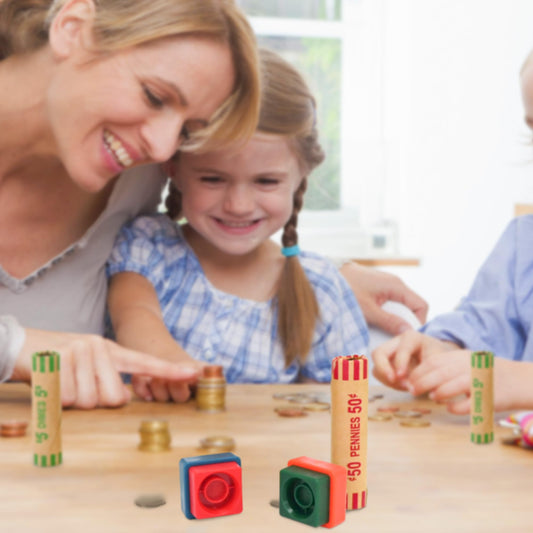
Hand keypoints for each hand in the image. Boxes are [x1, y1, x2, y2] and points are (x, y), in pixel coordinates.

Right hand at [12, 329, 199, 408]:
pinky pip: (65, 399)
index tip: (195, 373)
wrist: (21, 344)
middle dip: (97, 401)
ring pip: (89, 401)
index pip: (145, 362)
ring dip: (73, 400)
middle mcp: (98, 348)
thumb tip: (124, 398)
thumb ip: (109, 378)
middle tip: (79, 385)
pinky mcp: (57, 361)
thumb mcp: (89, 363)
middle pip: (114, 397)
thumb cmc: (60, 360)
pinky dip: (55, 399)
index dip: (170, 370)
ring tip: (63, 381)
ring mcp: (78, 353)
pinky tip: (50, 381)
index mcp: (110, 349)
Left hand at [340, 262, 427, 334]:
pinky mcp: (377, 287)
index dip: (418, 322)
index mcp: (396, 286)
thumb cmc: (347, 290)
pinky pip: (388, 302)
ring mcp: (386, 284)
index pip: (421, 305)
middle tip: (393, 336)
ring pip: (399, 305)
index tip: (408, 336)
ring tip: (382, 329)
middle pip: (410, 306)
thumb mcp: (368, 311)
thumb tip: (408, 333)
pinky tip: (374, 320)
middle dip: (404, 322)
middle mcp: (394, 283)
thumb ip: (389, 322)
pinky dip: (385, 312)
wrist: (328, 276)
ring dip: (393, 318)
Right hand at [372, 330, 456, 388]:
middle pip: (378, 353)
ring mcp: (388, 353)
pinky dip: (388, 382)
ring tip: (404, 386)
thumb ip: (428, 370)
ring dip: (386, 378)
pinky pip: (379, 374)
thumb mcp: (439, 359)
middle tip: (393, 380)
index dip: (400, 362)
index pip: (401, 348)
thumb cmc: (438, 356)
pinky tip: (402, 385)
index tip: (401, 376)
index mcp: (411, 337)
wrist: (437, 357)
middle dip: (383, 368)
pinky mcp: (385, 364)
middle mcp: (395, 342)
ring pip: (376, 366)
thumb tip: (416, 386)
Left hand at [406, 351, 532, 413]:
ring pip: (454, 385)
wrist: (520, 380)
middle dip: (422, 382)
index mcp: (462, 357)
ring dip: (438, 392)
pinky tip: (449, 407)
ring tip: (432, 397)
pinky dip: (455, 407)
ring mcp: (481, 381)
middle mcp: (470, 366)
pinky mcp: (489, 398)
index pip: (434, 361)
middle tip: (412, 390)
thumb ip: (446, 365)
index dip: (418, 372)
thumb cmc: (486, 373)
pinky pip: (468, 404)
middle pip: (440, 372)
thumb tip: (418, 375)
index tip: (408, 381)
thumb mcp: (466, 361)